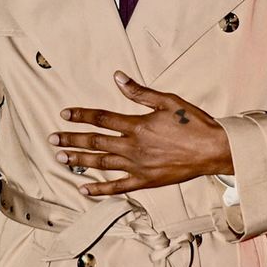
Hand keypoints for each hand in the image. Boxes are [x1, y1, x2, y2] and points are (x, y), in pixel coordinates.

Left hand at [48, 71, 232, 195]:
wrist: (214, 150)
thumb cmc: (193, 124)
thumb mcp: (167, 101)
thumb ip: (139, 92)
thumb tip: (117, 77)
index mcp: (137, 126)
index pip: (101, 119)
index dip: (81, 115)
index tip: (64, 114)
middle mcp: (133, 147)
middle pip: (95, 143)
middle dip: (71, 141)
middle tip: (52, 140)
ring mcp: (138, 166)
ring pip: (101, 164)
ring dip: (79, 162)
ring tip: (61, 159)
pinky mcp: (146, 181)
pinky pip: (118, 187)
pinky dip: (100, 189)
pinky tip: (84, 189)